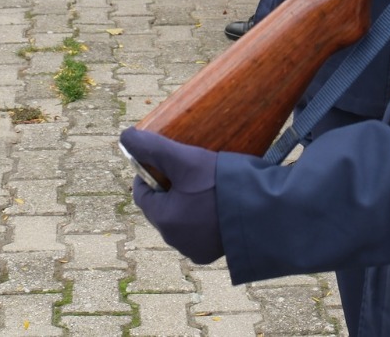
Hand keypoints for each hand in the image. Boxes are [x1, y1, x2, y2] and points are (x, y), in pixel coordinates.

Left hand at [121, 127, 223, 264]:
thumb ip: (154, 148)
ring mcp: (195, 249)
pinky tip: (215, 203)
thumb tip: (125, 135)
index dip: (150, 173)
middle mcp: (175, 241)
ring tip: (204, 184)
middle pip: (161, 207)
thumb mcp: (186, 160)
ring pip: (180, 220)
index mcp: (164, 220)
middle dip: (170, 188)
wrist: (264, 211)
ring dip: (186, 204)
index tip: (164, 160)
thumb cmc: (222, 184)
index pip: (142, 193)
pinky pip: (198, 232)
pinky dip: (202, 218)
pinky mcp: (213, 254)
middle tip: (188, 169)